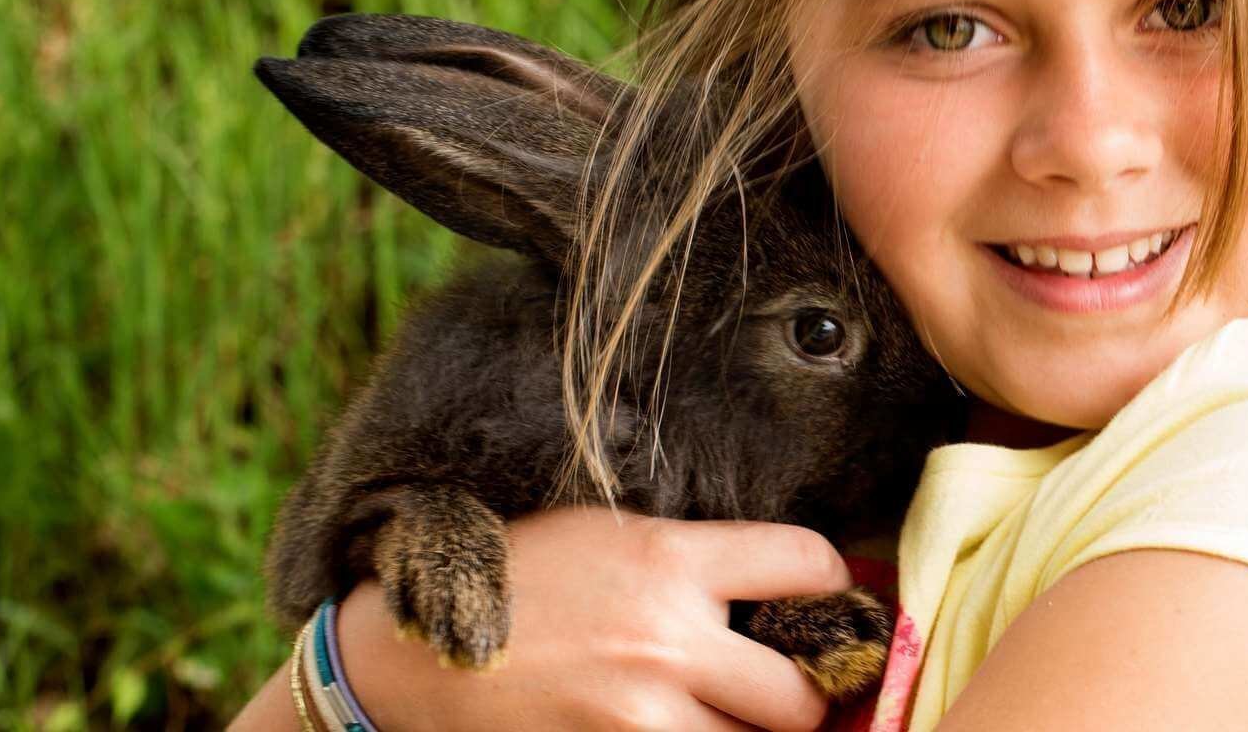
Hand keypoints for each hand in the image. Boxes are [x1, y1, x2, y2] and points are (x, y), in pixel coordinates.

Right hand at [337, 506, 855, 730]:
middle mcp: (665, 640)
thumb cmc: (515, 583)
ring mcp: (638, 716)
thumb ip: (688, 559)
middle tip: (788, 694)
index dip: (833, 585)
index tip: (829, 601)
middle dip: (805, 700)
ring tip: (729, 716)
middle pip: (800, 697)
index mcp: (668, 560)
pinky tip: (681, 730)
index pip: (804, 565)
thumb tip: (772, 586)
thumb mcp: (604, 534)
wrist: (414, 655)